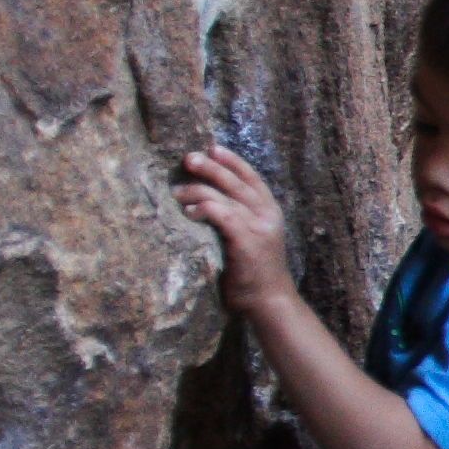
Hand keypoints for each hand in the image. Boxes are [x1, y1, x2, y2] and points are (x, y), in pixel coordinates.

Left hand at [176, 146, 295, 312]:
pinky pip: (223, 216)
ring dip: (198, 190)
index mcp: (270, 211)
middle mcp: (267, 215)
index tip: (212, 148)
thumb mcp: (253, 237)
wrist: (270, 301)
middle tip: (188, 160)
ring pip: (225, 197)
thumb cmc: (254, 272)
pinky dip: (206, 208)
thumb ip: (239, 218)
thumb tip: (208, 199)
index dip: (233, 161)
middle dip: (211, 167)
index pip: (252, 177)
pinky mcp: (247, 242)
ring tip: (177, 193)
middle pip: (236, 182)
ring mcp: (259, 228)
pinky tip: (190, 211)